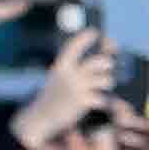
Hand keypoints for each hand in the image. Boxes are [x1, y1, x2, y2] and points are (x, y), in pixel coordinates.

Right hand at [10, 29, 116, 148]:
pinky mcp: (83, 101)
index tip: (95, 32)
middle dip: (107, 63)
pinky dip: (103, 101)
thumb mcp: (60, 77)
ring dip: (107, 83)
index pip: (74, 46)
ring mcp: (77, 88)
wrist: (41, 117)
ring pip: (106, 79)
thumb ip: (78, 67)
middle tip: (107, 65)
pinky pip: (104, 98)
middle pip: (99, 62)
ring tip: (100, 86)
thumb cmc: (55, 95)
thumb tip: (105, 56)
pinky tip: (96, 102)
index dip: (85, 38)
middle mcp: (69, 74)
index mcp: (61, 66)